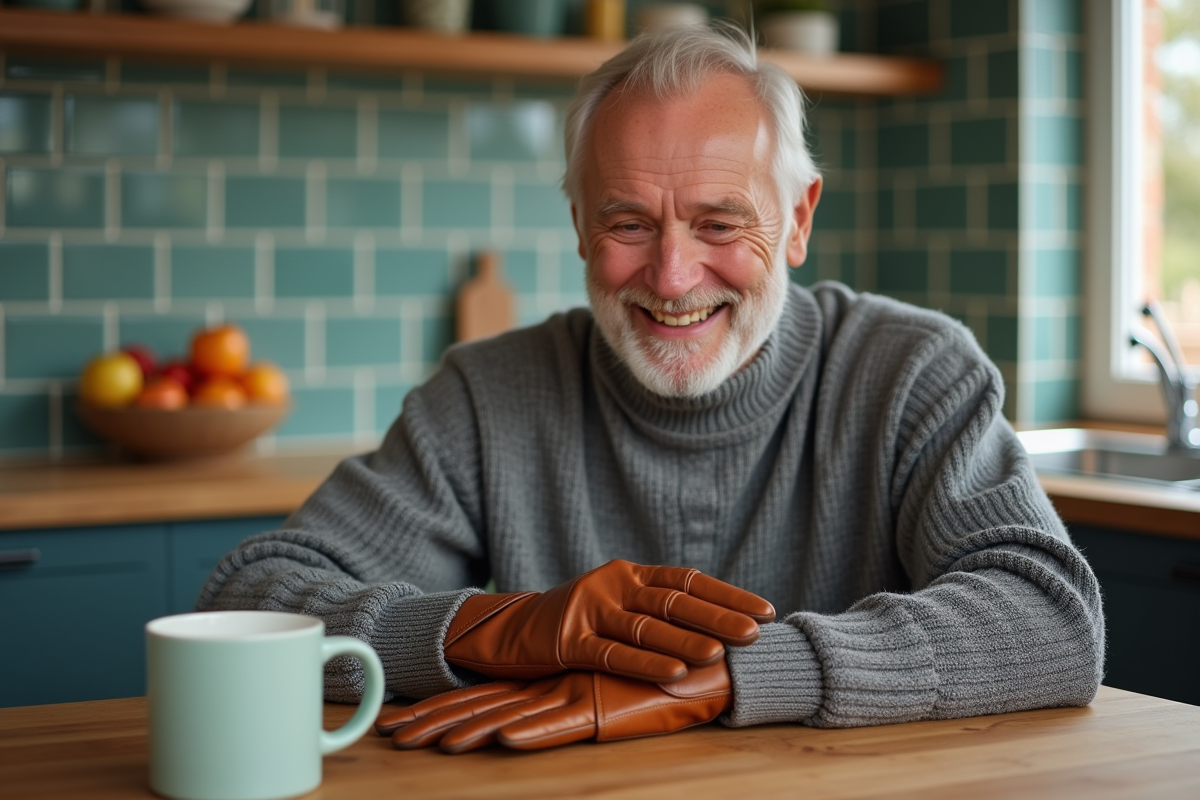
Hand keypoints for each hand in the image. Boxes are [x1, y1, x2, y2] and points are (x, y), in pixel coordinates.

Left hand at [377, 660, 731, 753]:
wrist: (703, 660)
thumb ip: (566, 697)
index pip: (483, 697)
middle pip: (482, 705)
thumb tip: (524, 718)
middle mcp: (549, 685)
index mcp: (544, 682)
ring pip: (511, 716)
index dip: (442, 708)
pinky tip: (503, 741)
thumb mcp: (598, 689)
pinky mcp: (604, 706)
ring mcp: (573, 694)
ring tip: (429, 746)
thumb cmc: (651, 676)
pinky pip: (563, 723)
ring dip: (469, 730)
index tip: (401, 723)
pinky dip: (534, 733)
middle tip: (389, 735)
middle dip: (435, 720)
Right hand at [443, 559, 773, 682]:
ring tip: (721, 652)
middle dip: (718, 617)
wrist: (509, 630)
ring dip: (687, 639)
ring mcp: (590, 610)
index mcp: (631, 574)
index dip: (728, 595)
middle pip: (674, 600)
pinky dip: (646, 662)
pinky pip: (613, 653)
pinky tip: (675, 671)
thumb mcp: (618, 604)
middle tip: (755, 633)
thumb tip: (720, 625)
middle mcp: (614, 584)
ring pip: (646, 626)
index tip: (766, 610)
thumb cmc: (578, 621)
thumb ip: (657, 608)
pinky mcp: (568, 641)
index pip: (688, 580)